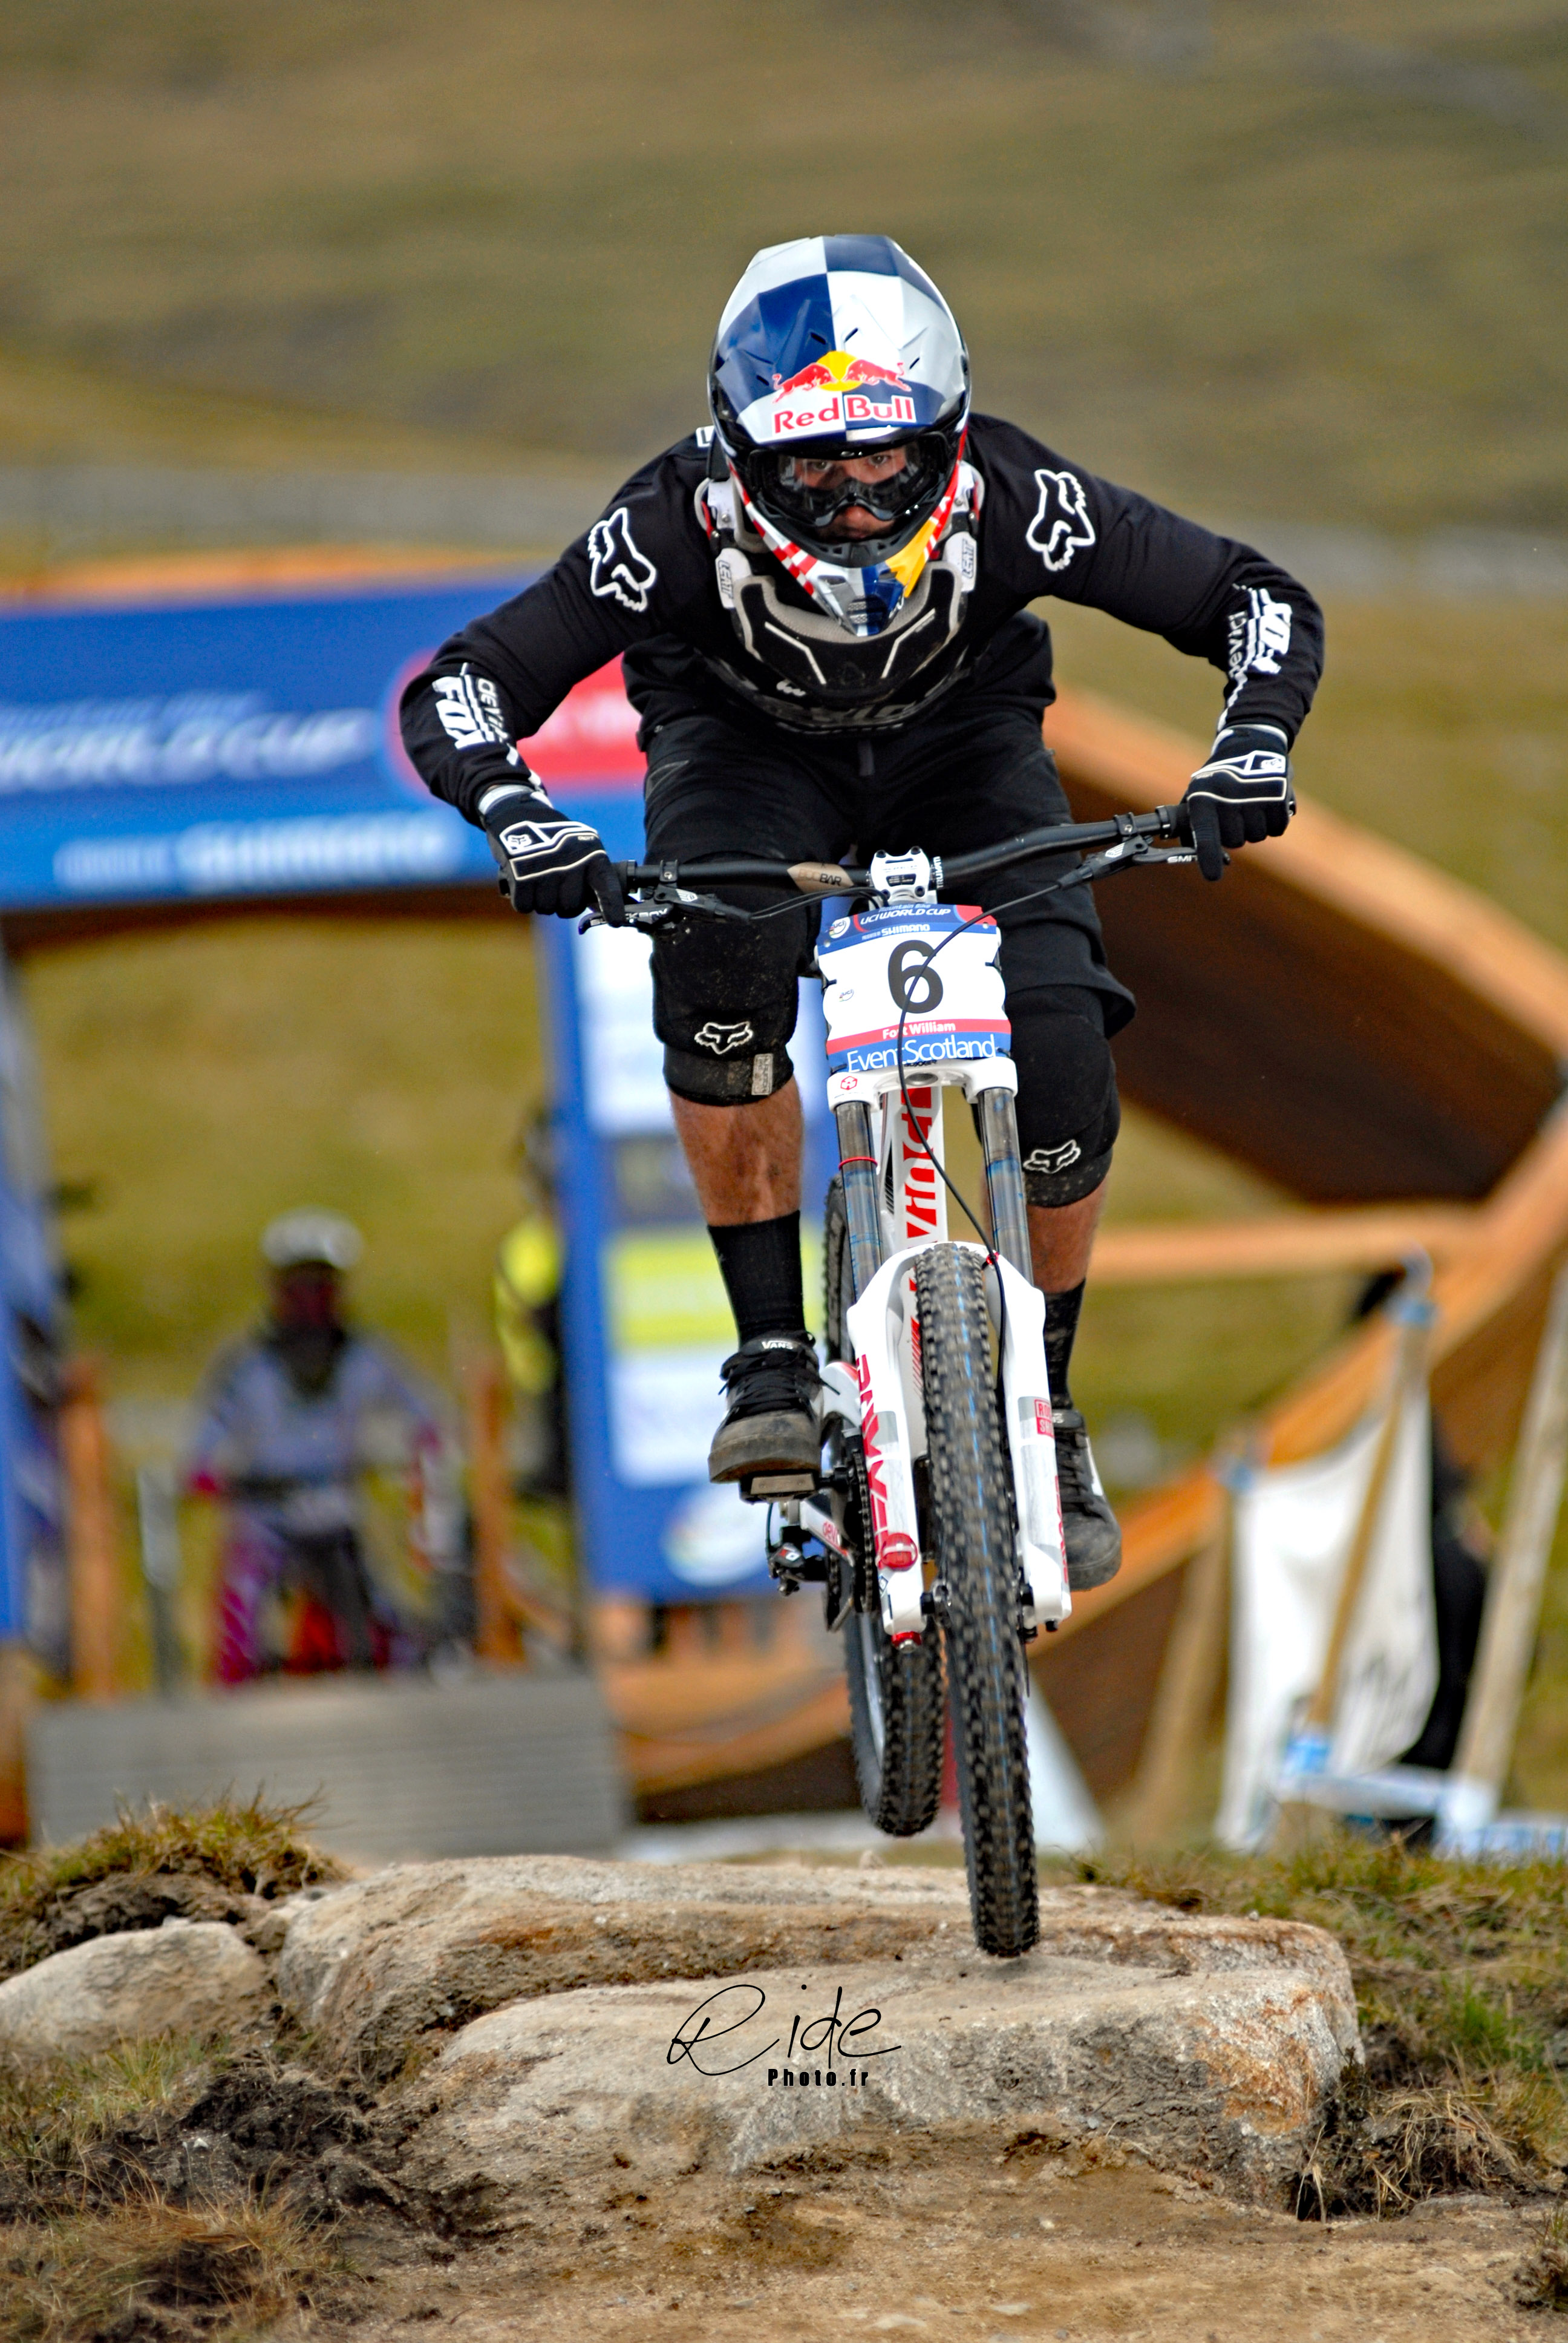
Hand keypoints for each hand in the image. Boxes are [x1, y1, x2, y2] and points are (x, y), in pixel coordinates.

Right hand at [480, 784, 625, 923]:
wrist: (519, 815)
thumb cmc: (555, 840)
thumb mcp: (581, 849)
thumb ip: (591, 877)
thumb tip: (599, 911)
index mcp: (591, 854)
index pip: (606, 886)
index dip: (612, 907)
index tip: (615, 922)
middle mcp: (571, 862)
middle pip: (571, 907)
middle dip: (563, 904)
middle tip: (556, 887)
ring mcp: (545, 869)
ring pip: (547, 908)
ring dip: (541, 900)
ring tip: (538, 879)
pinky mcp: (520, 875)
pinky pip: (525, 906)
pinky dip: (522, 899)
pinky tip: (524, 883)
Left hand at [1182, 724, 1294, 881]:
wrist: (1252, 745)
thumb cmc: (1218, 780)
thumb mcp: (1197, 796)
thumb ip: (1193, 829)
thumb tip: (1207, 859)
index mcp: (1203, 799)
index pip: (1205, 836)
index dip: (1209, 858)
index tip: (1213, 876)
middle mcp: (1228, 798)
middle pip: (1235, 841)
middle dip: (1236, 833)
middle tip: (1235, 812)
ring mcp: (1255, 797)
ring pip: (1257, 837)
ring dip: (1255, 827)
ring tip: (1250, 803)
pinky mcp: (1279, 796)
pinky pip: (1277, 829)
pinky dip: (1274, 822)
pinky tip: (1266, 804)